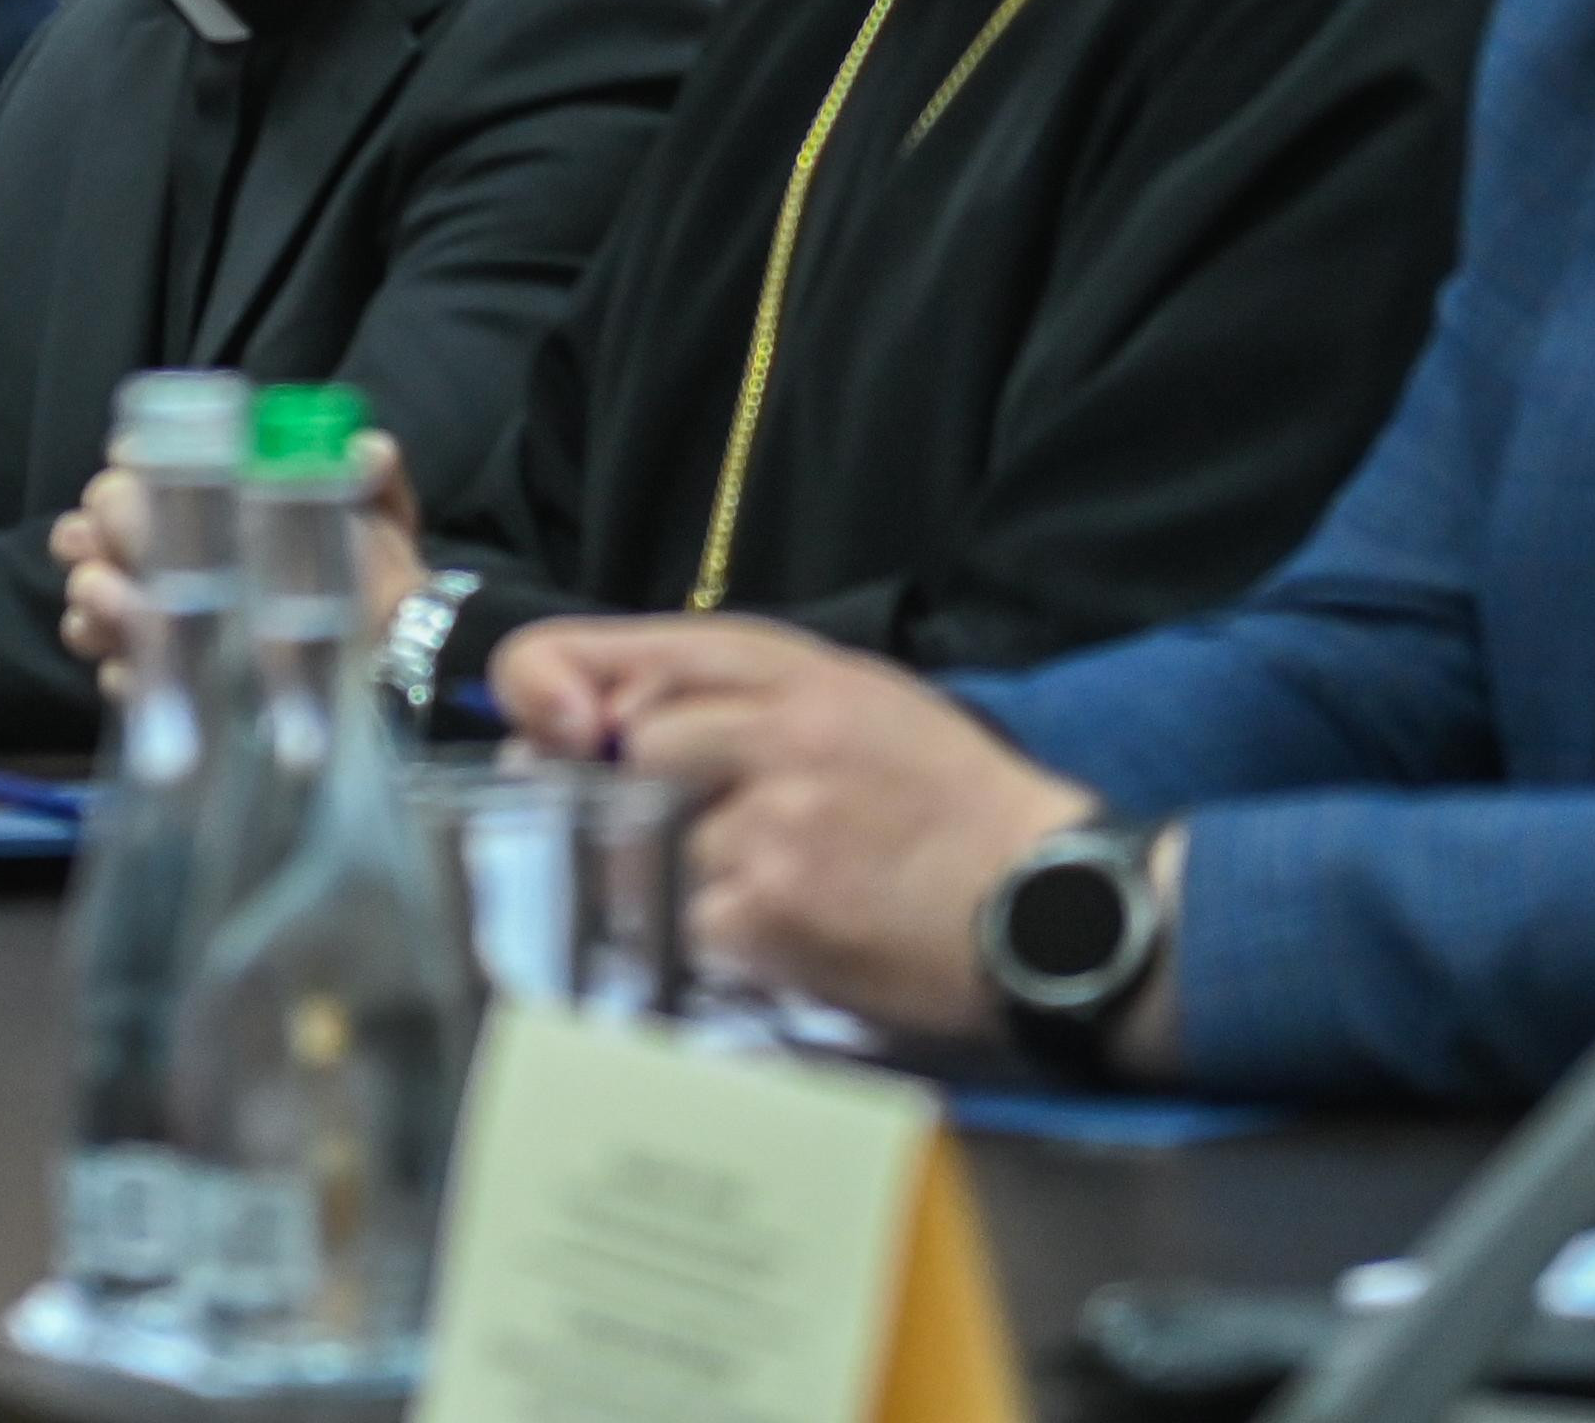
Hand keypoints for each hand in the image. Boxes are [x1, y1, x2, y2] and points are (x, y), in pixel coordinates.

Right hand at [51, 430, 419, 670]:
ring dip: (94, 599)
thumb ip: (372, 470)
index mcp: (209, 494)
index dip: (128, 466)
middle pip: (94, 525)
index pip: (139, 462)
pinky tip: (141, 670)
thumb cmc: (374, 566)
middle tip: (113, 549)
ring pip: (90, 597)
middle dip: (94, 533)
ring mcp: (158, 614)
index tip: (135, 476)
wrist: (392, 652)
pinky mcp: (165, 679)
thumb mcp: (379, 509)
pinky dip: (125, 671)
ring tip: (122, 608)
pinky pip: (121, 675)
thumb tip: (364, 452)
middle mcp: (167, 547)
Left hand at [495, 614, 1105, 1051]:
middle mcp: (770, 733)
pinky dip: (709, 941)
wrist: (1047, 903)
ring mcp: (767, 825)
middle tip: (680, 833)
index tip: (559, 736)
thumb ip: (727, 692)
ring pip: (641, 846)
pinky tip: (773, 938)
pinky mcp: (772, 915)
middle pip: (616, 755)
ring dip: (675, 878)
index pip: (597, 653)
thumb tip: (589, 726)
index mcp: (784, 667)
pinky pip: (682, 926)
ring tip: (760, 887)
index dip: (547, 694)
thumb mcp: (849, 696)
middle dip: (627, 798)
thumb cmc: (947, 801)